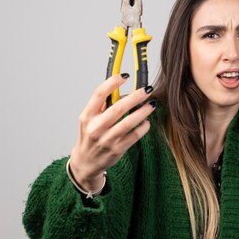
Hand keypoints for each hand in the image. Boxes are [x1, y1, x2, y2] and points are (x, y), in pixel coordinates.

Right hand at [69, 73, 155, 190]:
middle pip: (118, 107)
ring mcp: (107, 139)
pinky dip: (143, 127)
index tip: (125, 76)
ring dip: (143, 111)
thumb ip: (101, 105)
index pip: (99, 94)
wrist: (86, 162)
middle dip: (136, 97)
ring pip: (129, 122)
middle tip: (147, 89)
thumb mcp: (89, 119)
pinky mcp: (117, 149)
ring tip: (152, 104)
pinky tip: (147, 122)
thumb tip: (120, 88)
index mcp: (87, 115)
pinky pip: (134, 136)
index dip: (113, 82)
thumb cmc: (90, 136)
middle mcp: (95, 127)